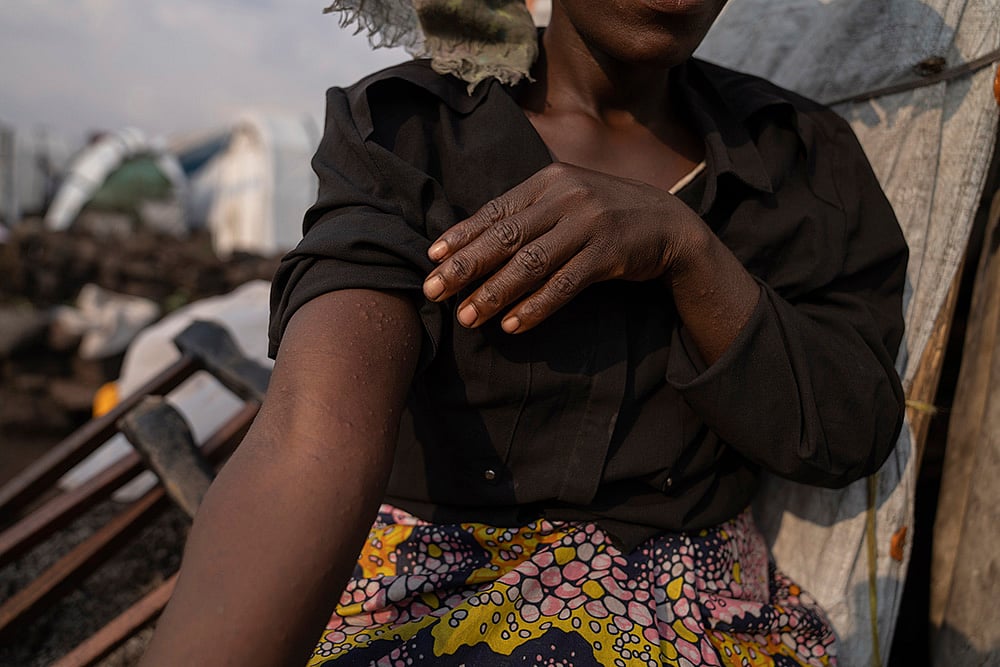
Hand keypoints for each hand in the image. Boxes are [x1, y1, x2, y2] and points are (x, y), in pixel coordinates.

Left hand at [422, 162, 707, 332]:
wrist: (670, 225)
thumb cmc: (606, 217)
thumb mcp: (567, 203)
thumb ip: (528, 215)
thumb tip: (473, 242)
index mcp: (549, 181)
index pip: (495, 210)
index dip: (461, 235)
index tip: (431, 258)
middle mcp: (566, 197)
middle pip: (505, 236)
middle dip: (465, 266)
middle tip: (433, 291)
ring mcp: (589, 223)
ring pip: (531, 263)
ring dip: (495, 293)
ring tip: (468, 317)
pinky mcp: (609, 252)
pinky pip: (565, 284)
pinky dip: (537, 306)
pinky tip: (513, 325)